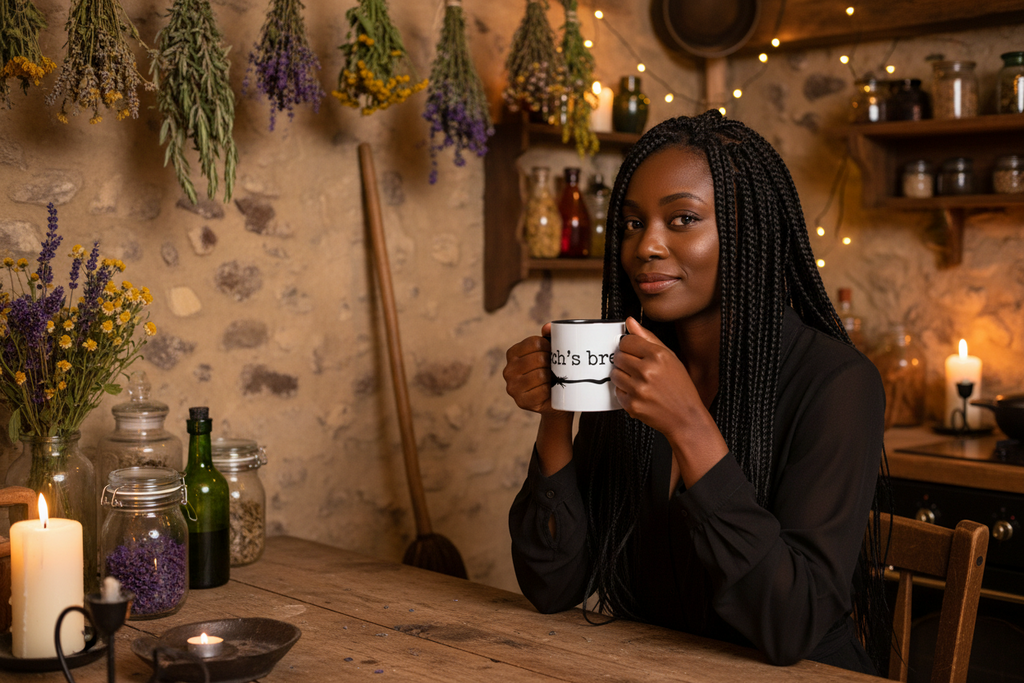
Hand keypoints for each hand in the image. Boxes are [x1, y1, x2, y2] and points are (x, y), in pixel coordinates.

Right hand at [505, 323, 574, 475]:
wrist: (557, 400)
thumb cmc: (553, 371)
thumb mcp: (551, 351)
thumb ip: (550, 336)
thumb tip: (548, 327)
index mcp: (513, 353)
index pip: (535, 343)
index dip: (550, 346)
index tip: (554, 353)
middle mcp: (508, 369)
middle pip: (538, 358)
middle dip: (552, 363)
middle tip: (556, 368)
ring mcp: (512, 387)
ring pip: (540, 375)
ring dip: (552, 377)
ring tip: (554, 379)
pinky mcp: (520, 401)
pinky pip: (541, 391)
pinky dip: (550, 391)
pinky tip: (550, 391)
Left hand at [611, 317, 706, 441]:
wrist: (685, 417)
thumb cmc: (680, 387)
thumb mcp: (670, 357)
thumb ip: (648, 338)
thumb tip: (630, 322)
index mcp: (658, 356)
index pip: (626, 341)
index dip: (628, 346)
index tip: (633, 352)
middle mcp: (647, 371)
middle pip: (618, 357)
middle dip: (625, 361)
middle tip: (637, 368)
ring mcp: (639, 389)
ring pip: (614, 374)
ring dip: (623, 377)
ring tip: (639, 381)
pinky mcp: (632, 405)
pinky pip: (617, 392)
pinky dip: (625, 393)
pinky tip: (639, 393)